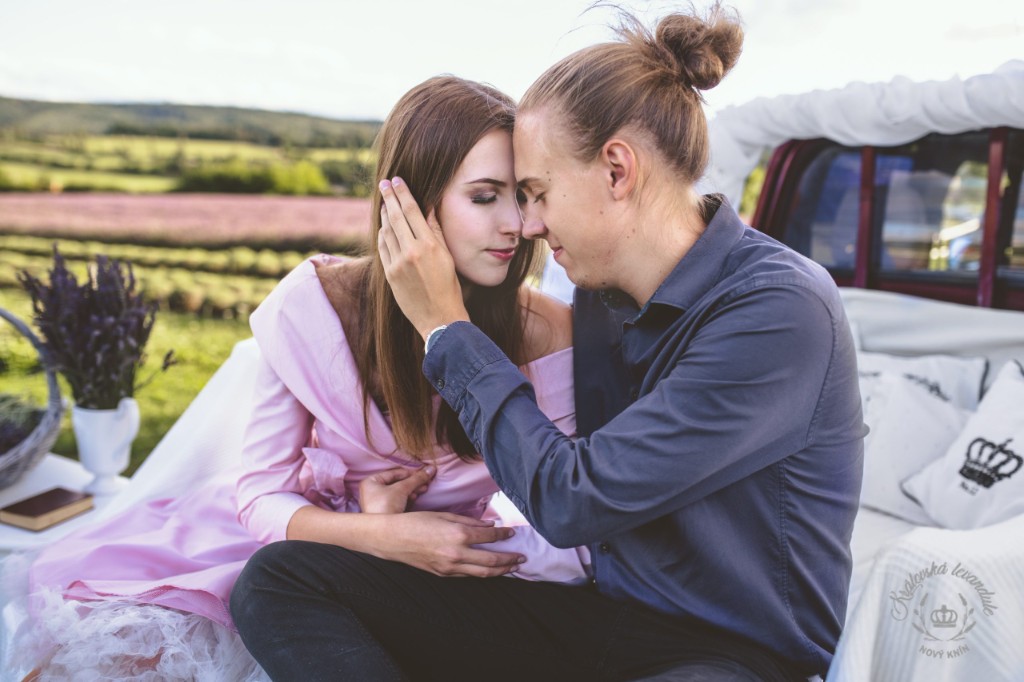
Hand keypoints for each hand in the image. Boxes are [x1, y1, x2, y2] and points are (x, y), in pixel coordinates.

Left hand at [359, 465, 434, 514]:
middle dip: (412, 483)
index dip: (409, 473)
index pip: (393, 473)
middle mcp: (371, 491)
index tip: (423, 473)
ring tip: (423, 489)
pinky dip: (407, 498)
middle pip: (396, 483)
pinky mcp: (384, 512)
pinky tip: (415, 497)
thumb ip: (416, 478)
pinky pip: (397, 500)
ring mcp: (377, 502)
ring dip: (412, 490)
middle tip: (426, 482)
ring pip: (398, 492)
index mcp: (370, 482)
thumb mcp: (402, 489)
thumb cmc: (386, 506)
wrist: (384, 532)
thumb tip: (431, 468)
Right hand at [376, 511, 524, 577]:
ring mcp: (450, 567)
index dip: (504, 534)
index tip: (512, 532)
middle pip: (492, 560)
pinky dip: (482, 573)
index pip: (490, 536)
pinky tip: (489, 570)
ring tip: (513, 567)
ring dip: (501, 571)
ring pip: (483, 573)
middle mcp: (457, 553)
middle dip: (510, 559)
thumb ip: (469, 521)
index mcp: (458, 535)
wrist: (391, 539)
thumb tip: (489, 524)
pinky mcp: (443, 574)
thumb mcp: (444, 515)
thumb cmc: (416, 522)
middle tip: (522, 557)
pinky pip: (468, 576)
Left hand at [377, 177, 469, 339]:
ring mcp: (397, 264)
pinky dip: (382, 235)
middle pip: (395, 217)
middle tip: (384, 184)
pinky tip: (383, 227)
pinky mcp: (389, 275)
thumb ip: (435, 231)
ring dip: (385, 215)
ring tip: (385, 204)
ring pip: (386, 232)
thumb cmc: (449, 288)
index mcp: (430, 246)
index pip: (412, 211)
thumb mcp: (448, 257)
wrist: (439, 319)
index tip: (397, 181)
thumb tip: (429, 208)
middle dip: (389, 198)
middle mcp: (411, 252)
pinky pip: (382, 248)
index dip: (403, 193)